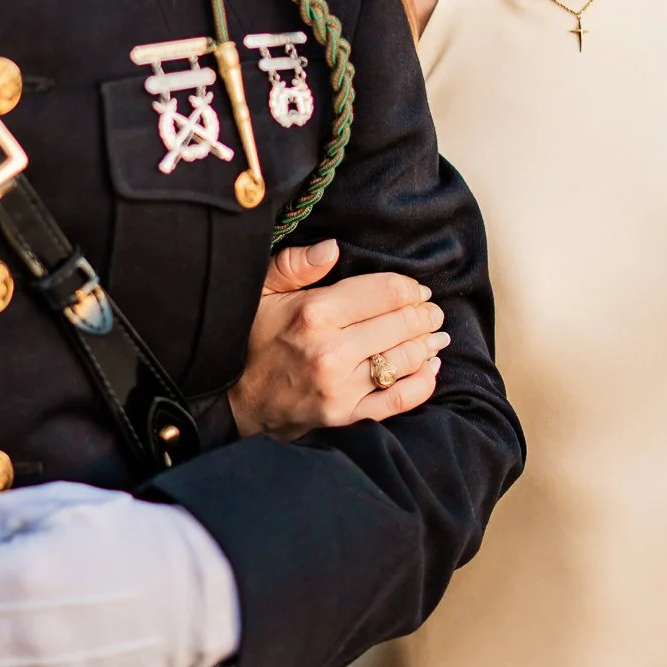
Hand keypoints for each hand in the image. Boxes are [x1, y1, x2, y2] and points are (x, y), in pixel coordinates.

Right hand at [229, 239, 449, 439]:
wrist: (230, 403)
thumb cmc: (249, 339)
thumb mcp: (261, 291)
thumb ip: (296, 265)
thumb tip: (333, 248)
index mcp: (314, 313)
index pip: (384, 292)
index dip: (409, 288)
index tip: (417, 289)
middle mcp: (331, 352)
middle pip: (400, 324)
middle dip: (423, 314)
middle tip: (432, 310)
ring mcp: (341, 390)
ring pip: (404, 360)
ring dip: (427, 344)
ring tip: (436, 335)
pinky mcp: (346, 419)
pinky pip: (399, 401)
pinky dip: (422, 383)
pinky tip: (430, 368)